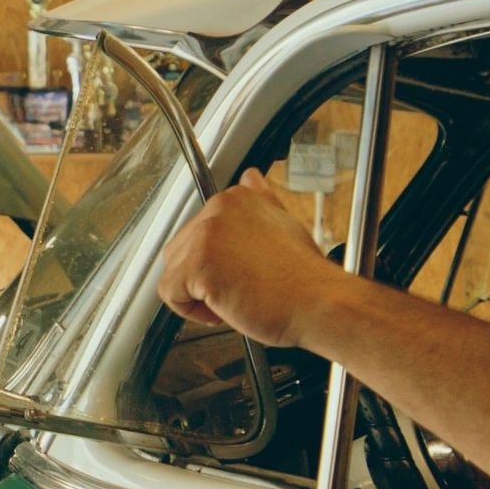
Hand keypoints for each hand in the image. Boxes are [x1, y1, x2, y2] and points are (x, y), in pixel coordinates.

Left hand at [156, 169, 347, 347]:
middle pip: (180, 251)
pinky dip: (191, 311)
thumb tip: (251, 177)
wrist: (319, 303)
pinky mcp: (199, 264)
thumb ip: (260, 201)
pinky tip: (224, 310)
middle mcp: (219, 209)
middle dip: (202, 277)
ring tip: (235, 298)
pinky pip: (170, 293)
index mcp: (237, 198)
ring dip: (197, 294)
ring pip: (173, 272)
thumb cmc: (304, 278)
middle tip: (238, 289)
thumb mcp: (284, 223)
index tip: (238, 273)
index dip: (215, 262)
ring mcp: (207, 234)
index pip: (199, 231)